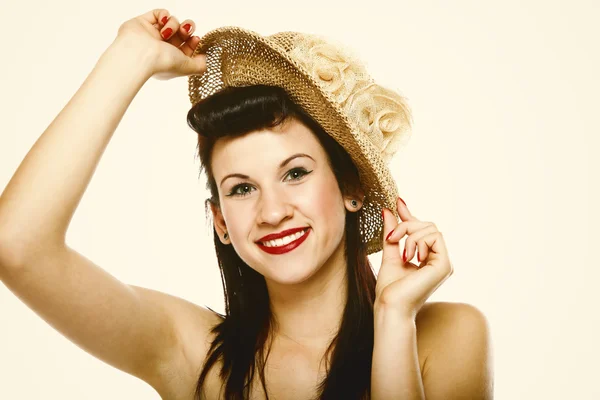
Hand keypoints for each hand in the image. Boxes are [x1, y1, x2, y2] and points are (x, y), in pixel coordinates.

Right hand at [114, 8, 205, 80]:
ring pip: (172, 22)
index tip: (196, 39)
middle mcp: (161, 47)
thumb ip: (200, 65)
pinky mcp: (143, 23)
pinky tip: (163, 21)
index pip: (186, 47)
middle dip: (187, 29)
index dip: (193, 42)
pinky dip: (164, 14)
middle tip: (185, 31)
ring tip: (167, 32)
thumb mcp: (187, 67)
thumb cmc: (161, 63)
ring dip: (173, 24)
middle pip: (181, 32)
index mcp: (170, 59)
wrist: (139, 54)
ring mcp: (152, 35)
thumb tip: (205, 58)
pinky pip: (159, 13)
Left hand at [375, 197, 453, 319]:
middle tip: (391, 238)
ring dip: (410, 234)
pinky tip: (410, 257)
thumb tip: (388, 211)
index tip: (398, 202)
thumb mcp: (390, 254)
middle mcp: (438, 260)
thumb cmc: (389, 289)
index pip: (422, 230)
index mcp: (427, 259)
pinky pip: (434, 236)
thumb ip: (392, 234)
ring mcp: (443, 262)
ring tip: (401, 253)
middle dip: (406, 225)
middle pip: (427, 225)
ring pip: (431, 228)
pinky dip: (417, 242)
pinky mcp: (445, 265)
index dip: (410, 215)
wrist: (391, 306)